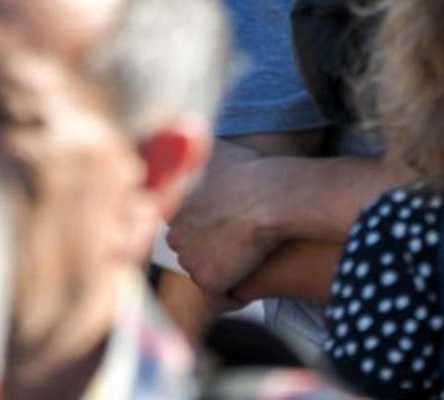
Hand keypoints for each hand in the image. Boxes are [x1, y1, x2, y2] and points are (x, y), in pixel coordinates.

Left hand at [167, 151, 282, 300]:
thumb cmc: (250, 170)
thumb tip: (190, 145)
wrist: (271, 196)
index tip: (223, 226)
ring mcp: (190, 260)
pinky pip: (218, 299)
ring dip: (221, 271)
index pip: (183, 225)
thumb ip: (196, 155)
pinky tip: (245, 290)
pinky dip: (232, 297)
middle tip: (236, 245)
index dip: (205, 227)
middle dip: (209, 250)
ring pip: (204, 272)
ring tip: (246, 264)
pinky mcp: (209, 281)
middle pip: (190, 250)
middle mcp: (175, 235)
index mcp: (172, 206)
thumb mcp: (216, 151)